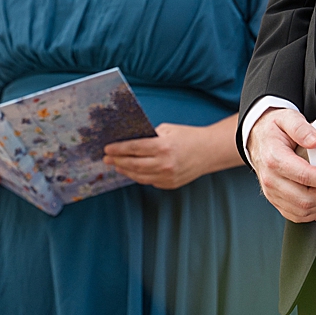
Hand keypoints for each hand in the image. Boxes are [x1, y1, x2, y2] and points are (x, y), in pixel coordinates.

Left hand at [104, 122, 223, 189]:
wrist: (209, 151)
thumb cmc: (189, 136)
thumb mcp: (168, 130)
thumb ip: (150, 135)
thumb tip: (130, 139)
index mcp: (162, 146)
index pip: (134, 148)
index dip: (118, 149)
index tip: (107, 149)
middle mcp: (164, 163)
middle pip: (133, 164)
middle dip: (117, 161)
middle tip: (106, 159)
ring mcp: (167, 176)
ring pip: (139, 176)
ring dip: (125, 171)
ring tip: (117, 166)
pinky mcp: (170, 184)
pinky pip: (150, 181)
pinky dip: (139, 176)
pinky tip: (132, 171)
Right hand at [247, 107, 315, 224]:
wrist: (257, 138)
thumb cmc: (274, 129)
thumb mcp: (287, 118)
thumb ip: (301, 128)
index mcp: (274, 159)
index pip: (304, 176)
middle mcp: (271, 179)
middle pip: (304, 199)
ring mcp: (271, 192)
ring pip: (301, 211)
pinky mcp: (274, 199)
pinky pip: (294, 216)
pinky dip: (311, 214)